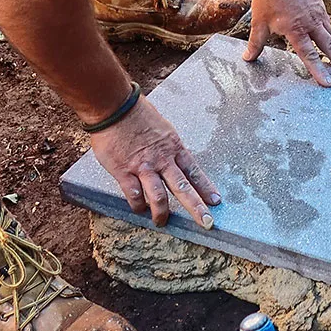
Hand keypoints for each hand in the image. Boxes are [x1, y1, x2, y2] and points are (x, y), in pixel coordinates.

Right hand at [90, 96, 220, 227]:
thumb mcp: (164, 130)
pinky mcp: (124, 172)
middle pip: (183, 188)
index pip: (194, 172)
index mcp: (174, 148)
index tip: (216, 202)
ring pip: (159, 197)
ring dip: (162, 213)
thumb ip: (169, 149)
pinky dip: (138, 205)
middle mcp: (162, 160)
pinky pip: (134, 195)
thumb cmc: (139, 116)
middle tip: (207, 223)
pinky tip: (139, 209)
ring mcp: (144, 167)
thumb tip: (174, 163)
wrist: (115, 108)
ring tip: (162, 222)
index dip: (206, 188)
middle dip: (196, 207)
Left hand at [244, 0, 330, 86]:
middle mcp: (311, 24)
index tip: (328, 84)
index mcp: (295, 30)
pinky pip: (328, 27)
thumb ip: (256, 42)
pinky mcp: (321, 8)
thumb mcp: (259, 21)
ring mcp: (318, 15)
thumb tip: (248, 58)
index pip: (309, 55)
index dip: (318, 71)